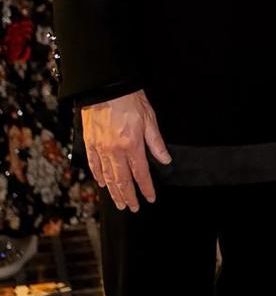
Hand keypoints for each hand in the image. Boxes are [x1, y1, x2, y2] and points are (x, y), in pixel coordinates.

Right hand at [81, 90, 170, 211]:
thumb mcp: (149, 118)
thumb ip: (156, 142)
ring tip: (119, 203)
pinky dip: (98, 176)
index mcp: (132, 145)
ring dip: (114, 192)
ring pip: (107, 177)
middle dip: (129, 196)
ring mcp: (100, 149)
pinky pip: (93, 165)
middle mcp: (115, 151)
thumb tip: (165, 160)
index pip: (141, 173)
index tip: (150, 199)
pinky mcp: (90, 144)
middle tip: (132, 208)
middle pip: (122, 180)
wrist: (105, 87)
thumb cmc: (130, 100)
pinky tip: (102, 183)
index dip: (146, 188)